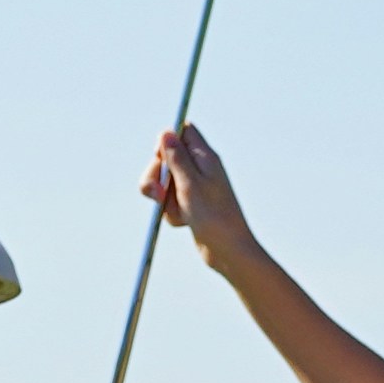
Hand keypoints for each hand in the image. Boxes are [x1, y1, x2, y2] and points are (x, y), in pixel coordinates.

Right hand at [145, 125, 261, 261]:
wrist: (228, 251)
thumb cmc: (214, 217)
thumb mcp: (190, 184)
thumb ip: (176, 158)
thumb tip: (166, 131)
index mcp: (205, 157)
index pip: (182, 131)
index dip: (166, 141)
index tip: (161, 158)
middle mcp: (200, 169)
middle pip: (166, 158)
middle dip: (155, 176)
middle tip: (157, 194)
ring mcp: (195, 188)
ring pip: (165, 183)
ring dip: (164, 199)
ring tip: (179, 213)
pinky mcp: (191, 205)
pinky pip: (170, 202)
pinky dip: (172, 212)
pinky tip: (185, 222)